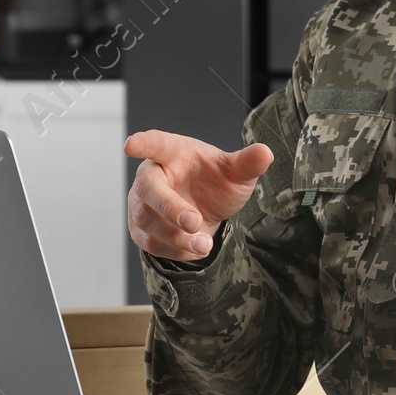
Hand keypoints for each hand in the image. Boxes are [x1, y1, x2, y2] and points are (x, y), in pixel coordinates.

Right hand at [125, 130, 272, 261]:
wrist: (206, 210)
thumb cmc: (215, 182)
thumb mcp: (236, 173)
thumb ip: (248, 163)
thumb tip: (265, 152)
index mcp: (172, 153)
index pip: (155, 144)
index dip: (143, 144)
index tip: (130, 145)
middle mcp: (150, 175)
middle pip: (148, 189)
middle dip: (170, 208)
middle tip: (195, 222)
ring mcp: (140, 203)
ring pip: (147, 221)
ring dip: (176, 236)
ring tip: (205, 244)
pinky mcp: (140, 229)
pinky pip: (151, 243)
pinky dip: (175, 250)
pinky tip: (196, 248)